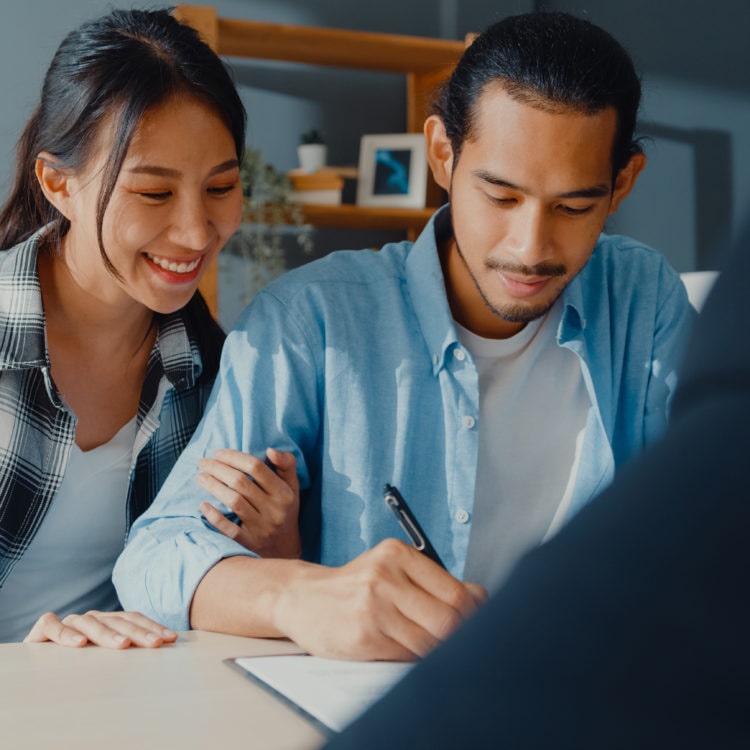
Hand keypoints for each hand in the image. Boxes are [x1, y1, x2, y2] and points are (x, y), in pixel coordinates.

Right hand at [23, 611, 177, 648]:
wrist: (37, 661)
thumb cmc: (78, 662)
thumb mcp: (105, 657)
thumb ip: (127, 650)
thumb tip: (161, 650)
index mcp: (108, 622)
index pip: (133, 620)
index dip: (152, 627)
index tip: (171, 639)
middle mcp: (92, 618)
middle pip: (118, 622)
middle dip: (139, 633)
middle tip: (155, 644)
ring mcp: (69, 622)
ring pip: (90, 623)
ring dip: (108, 634)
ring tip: (123, 645)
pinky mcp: (44, 629)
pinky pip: (53, 625)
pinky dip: (66, 633)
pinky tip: (79, 643)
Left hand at [197, 447, 300, 557]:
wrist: (286, 550)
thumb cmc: (285, 510)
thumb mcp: (292, 487)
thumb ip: (286, 464)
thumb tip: (270, 450)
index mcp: (284, 493)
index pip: (257, 467)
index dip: (235, 457)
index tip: (218, 453)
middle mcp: (274, 509)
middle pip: (241, 483)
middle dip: (219, 469)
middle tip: (203, 462)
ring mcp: (261, 528)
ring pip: (234, 502)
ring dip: (214, 487)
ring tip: (201, 477)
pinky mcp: (249, 543)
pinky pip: (229, 529)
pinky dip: (215, 516)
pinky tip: (203, 505)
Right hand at [274, 538, 486, 660]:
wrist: (302, 598)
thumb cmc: (354, 585)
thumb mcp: (389, 567)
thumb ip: (431, 580)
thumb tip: (480, 596)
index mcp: (396, 553)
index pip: (454, 591)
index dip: (473, 612)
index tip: (476, 618)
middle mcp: (385, 577)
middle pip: (448, 619)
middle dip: (459, 633)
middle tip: (458, 636)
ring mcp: (373, 609)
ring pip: (430, 642)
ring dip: (435, 648)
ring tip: (426, 640)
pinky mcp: (363, 638)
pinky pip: (406, 656)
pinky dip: (413, 657)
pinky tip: (403, 646)